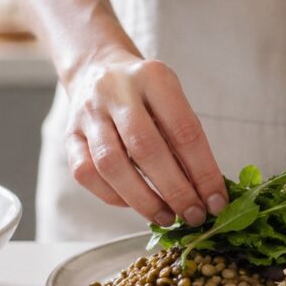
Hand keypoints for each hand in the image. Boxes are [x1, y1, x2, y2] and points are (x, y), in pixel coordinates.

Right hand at [63, 49, 227, 226]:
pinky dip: (113, 195)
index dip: (204, 172)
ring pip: (111, 164)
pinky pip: (86, 173)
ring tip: (167, 218)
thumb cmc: (145, 93)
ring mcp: (88, 113)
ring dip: (143, 199)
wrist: (98, 68)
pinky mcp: (69, 134)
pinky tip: (134, 204)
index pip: (184, 131)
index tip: (216, 202)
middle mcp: (117, 91)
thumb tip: (206, 192)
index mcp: (154, 78)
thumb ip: (185, 140)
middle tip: (193, 215)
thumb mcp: (172, 100)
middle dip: (175, 190)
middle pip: (146, 148)